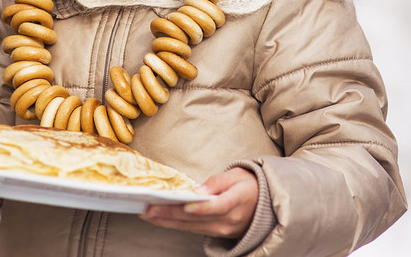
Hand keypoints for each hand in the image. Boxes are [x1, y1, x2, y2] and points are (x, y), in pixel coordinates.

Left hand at [140, 167, 257, 239]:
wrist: (263, 204)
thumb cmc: (247, 184)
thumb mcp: (236, 175)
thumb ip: (218, 182)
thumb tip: (198, 190)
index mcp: (238, 201)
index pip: (218, 206)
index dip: (201, 208)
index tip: (185, 205)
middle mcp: (230, 220)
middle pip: (197, 219)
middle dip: (171, 214)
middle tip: (149, 209)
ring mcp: (223, 230)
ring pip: (191, 227)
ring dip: (167, 221)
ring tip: (147, 214)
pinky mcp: (217, 234)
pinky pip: (193, 230)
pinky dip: (175, 225)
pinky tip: (161, 220)